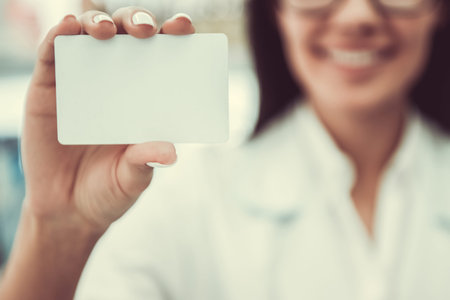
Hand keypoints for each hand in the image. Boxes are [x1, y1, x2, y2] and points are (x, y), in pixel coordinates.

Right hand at [22, 7, 194, 231]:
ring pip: (90, 36)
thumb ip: (145, 161)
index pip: (163, 57)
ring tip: (105, 32)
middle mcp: (117, 83)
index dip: (174, 36)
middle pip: (128, 38)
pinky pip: (51, 55)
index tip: (184, 27)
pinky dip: (57, 36)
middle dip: (137, 23)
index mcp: (145, 99)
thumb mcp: (132, 178)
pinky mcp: (49, 89)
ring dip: (98, 23)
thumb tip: (169, 151)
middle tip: (146, 32)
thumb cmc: (109, 190)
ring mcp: (82, 83)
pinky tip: (66, 27)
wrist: (67, 210)